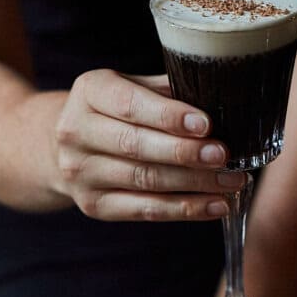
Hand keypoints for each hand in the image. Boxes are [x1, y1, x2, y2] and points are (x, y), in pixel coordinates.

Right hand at [53, 69, 245, 219]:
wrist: (64, 145)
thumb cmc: (115, 110)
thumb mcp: (131, 86)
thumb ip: (167, 91)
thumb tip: (221, 101)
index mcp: (90, 92)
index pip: (130, 105)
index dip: (169, 117)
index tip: (206, 124)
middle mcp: (77, 131)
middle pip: (137, 146)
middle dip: (185, 153)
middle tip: (224, 156)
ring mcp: (81, 172)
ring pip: (145, 180)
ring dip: (194, 183)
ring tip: (232, 181)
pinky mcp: (93, 205)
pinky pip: (145, 210)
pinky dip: (185, 209)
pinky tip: (217, 205)